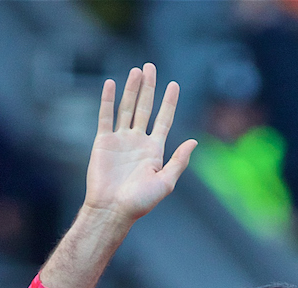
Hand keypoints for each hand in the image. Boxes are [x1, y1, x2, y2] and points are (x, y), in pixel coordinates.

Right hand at [83, 63, 196, 225]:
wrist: (112, 209)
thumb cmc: (140, 202)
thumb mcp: (166, 182)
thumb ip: (179, 161)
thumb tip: (194, 142)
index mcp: (154, 150)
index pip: (164, 120)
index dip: (169, 102)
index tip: (174, 84)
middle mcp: (138, 142)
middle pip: (145, 108)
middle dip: (149, 88)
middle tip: (151, 67)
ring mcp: (120, 140)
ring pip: (127, 108)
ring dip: (131, 89)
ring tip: (136, 70)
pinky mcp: (103, 142)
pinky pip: (106, 116)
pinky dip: (108, 100)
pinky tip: (112, 84)